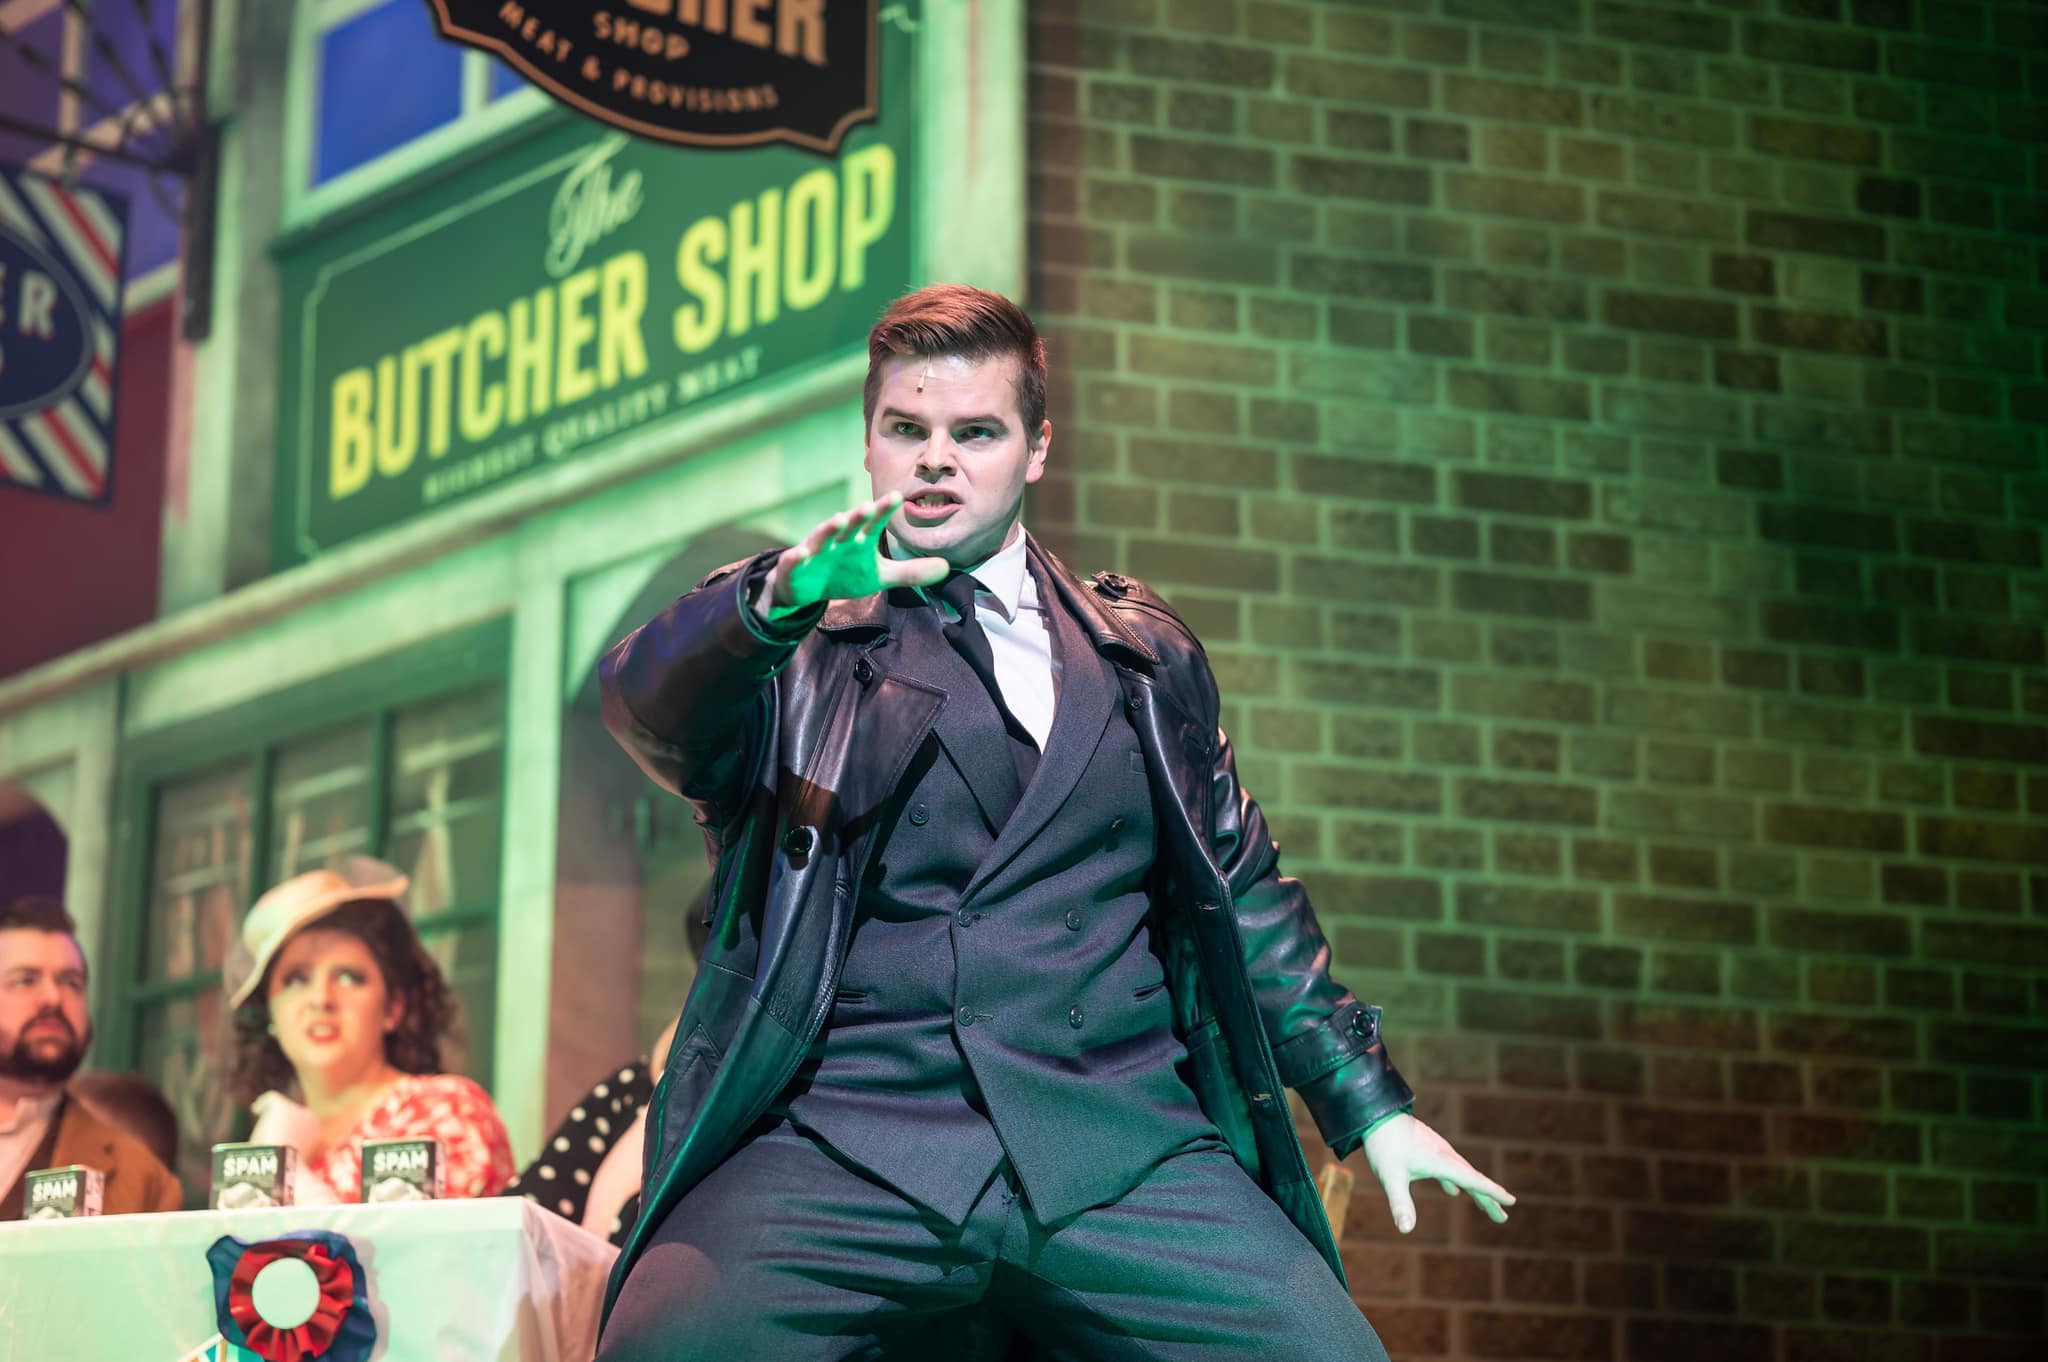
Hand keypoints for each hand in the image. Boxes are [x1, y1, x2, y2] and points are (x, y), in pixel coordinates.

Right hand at [764, 493, 947, 613]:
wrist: (806, 587)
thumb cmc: (845, 574)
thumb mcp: (880, 575)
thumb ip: (911, 572)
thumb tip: (948, 568)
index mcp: (859, 539)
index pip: (875, 523)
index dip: (884, 511)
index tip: (897, 496)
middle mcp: (839, 539)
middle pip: (850, 525)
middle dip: (858, 516)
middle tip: (868, 505)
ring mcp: (816, 550)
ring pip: (823, 537)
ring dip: (829, 528)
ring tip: (838, 519)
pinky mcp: (796, 565)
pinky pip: (795, 560)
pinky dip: (797, 557)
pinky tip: (801, 553)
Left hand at [1360, 1112, 1513, 1232]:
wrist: (1375, 1113)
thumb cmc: (1383, 1145)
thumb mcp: (1390, 1177)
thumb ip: (1400, 1203)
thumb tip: (1405, 1229)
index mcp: (1442, 1162)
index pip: (1474, 1181)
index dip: (1492, 1193)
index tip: (1512, 1202)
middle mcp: (1445, 1155)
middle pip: (1472, 1179)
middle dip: (1488, 1198)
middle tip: (1502, 1218)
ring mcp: (1437, 1150)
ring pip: (1461, 1173)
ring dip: (1474, 1190)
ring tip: (1484, 1205)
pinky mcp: (1427, 1147)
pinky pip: (1447, 1168)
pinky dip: (1455, 1181)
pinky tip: (1452, 1190)